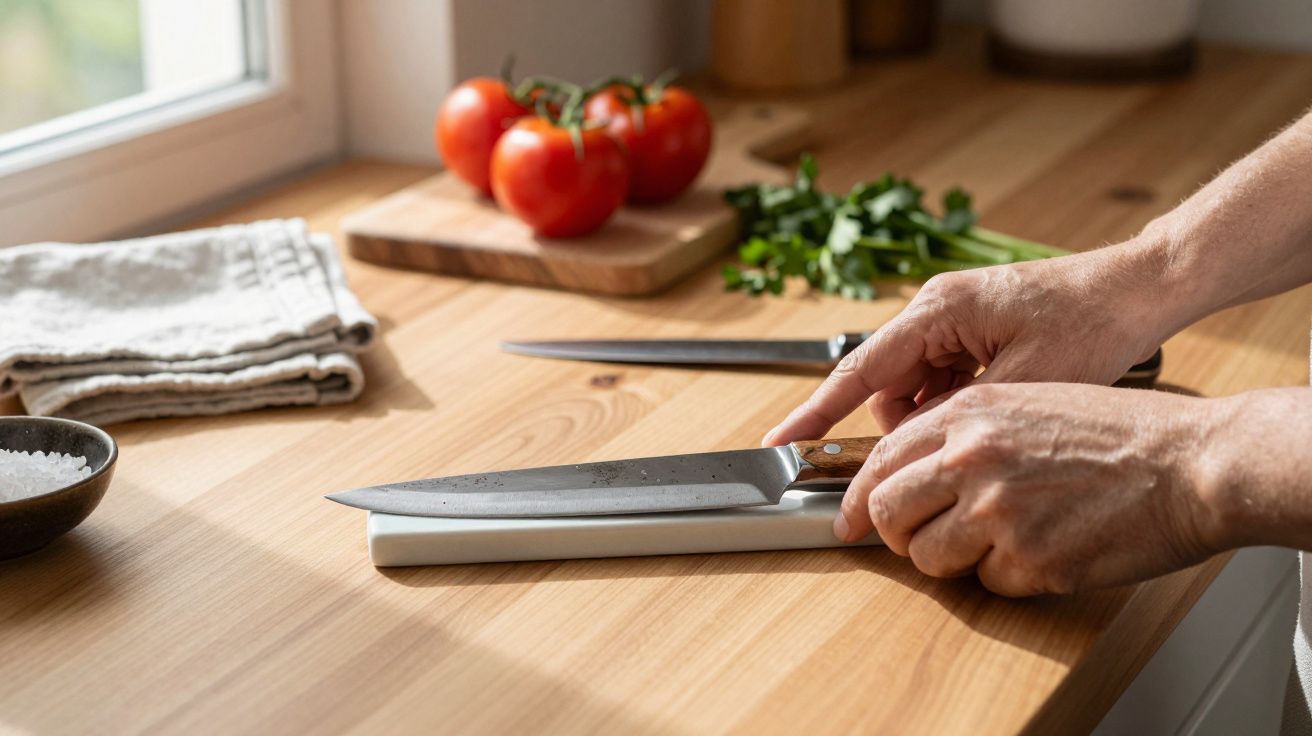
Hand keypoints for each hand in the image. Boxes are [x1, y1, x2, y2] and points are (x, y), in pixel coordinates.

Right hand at [764, 246, 1168, 442]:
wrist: (1138, 289)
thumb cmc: (1091, 323)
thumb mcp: (1022, 383)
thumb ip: (954, 414)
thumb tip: (911, 445)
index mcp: (937, 311)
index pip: (859, 370)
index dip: (817, 412)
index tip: (781, 443)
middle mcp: (935, 308)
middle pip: (886, 383)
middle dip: (905, 423)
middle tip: (945, 451)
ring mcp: (952, 317)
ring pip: (913, 385)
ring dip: (935, 414)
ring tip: (987, 423)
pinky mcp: (971, 328)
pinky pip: (940, 375)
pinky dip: (954, 401)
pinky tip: (992, 409)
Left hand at [833, 383, 1226, 595]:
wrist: (1193, 463)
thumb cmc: (1121, 432)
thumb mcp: (1030, 400)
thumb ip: (965, 429)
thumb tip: (912, 466)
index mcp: (969, 414)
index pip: (880, 458)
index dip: (856, 495)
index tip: (849, 519)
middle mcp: (972, 457)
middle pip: (884, 511)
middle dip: (893, 534)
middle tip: (913, 542)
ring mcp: (998, 510)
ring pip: (926, 557)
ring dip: (949, 560)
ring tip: (993, 544)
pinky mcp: (1030, 559)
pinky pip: (987, 583)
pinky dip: (1009, 577)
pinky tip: (1046, 549)